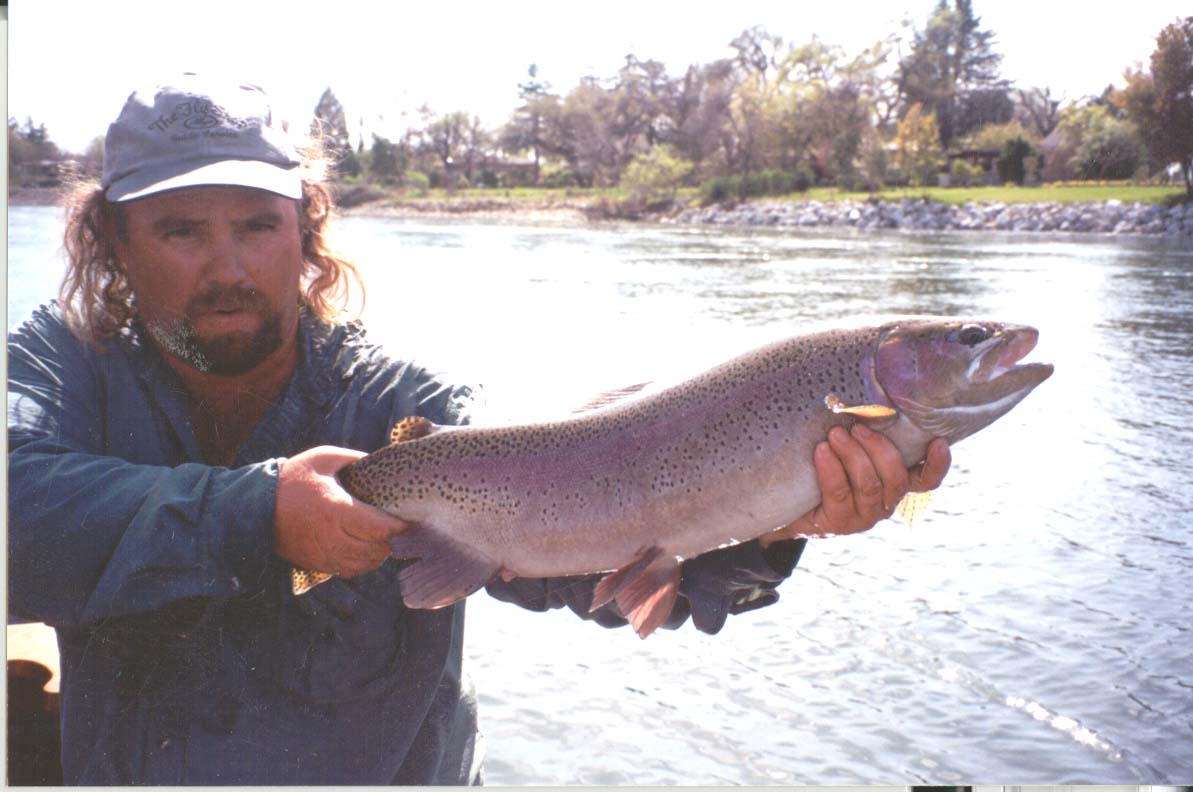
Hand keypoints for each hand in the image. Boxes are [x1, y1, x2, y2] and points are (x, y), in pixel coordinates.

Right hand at [274, 445, 409, 576]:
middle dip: (390, 539)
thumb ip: (355, 459)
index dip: (398, 525)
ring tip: (382, 539)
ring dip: (378, 553)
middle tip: (396, 528)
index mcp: (336, 509)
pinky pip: (349, 571)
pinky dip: (362, 564)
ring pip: (364, 564)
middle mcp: (331, 536)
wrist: (256, 505)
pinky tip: (365, 550)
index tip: (407, 518)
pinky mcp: (316, 564)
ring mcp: (323, 553)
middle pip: (376, 549)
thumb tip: (381, 462)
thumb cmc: (294, 478)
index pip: (379, 527)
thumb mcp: (324, 458)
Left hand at [759, 424, 950, 546]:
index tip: (937, 441)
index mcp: (894, 483)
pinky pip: (839, 493)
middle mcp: (886, 502)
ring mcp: (864, 515)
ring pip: (870, 486)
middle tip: (857, 427)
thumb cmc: (821, 463)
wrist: (788, 499)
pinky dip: (831, 469)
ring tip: (835, 435)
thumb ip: (862, 430)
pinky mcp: (840, 522)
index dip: (937, 464)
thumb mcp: (847, 445)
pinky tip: (821, 451)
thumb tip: (865, 390)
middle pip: (896, 478)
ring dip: (853, 456)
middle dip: (879, 449)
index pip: (925, 479)